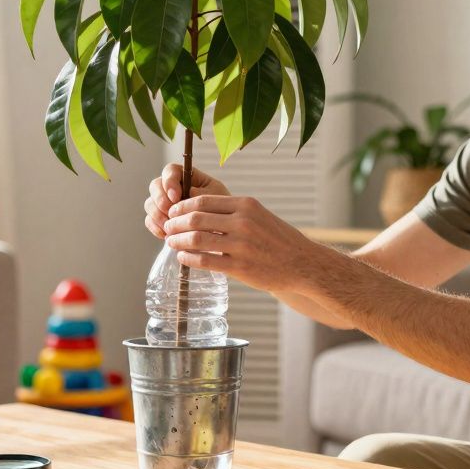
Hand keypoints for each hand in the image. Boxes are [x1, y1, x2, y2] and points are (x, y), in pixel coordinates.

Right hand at [143, 163, 229, 239]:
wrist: (221, 229)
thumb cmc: (221, 209)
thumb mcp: (216, 198)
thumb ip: (201, 194)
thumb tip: (184, 194)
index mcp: (186, 176)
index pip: (171, 171)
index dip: (169, 181)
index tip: (176, 197)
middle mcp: (172, 187)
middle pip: (155, 185)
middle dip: (160, 199)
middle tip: (169, 212)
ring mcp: (164, 203)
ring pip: (150, 203)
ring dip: (157, 215)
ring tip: (170, 227)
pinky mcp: (160, 218)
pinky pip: (149, 220)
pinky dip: (156, 227)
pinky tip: (166, 235)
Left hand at [162, 195, 327, 293]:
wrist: (302, 263)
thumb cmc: (278, 239)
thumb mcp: (258, 215)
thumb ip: (232, 212)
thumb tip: (198, 212)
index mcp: (245, 205)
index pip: (203, 201)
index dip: (182, 207)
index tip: (173, 213)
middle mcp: (242, 222)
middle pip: (195, 218)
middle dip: (175, 223)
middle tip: (167, 228)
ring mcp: (241, 245)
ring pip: (196, 239)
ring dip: (177, 240)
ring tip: (171, 243)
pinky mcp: (240, 267)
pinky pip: (205, 261)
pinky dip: (188, 258)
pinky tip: (182, 257)